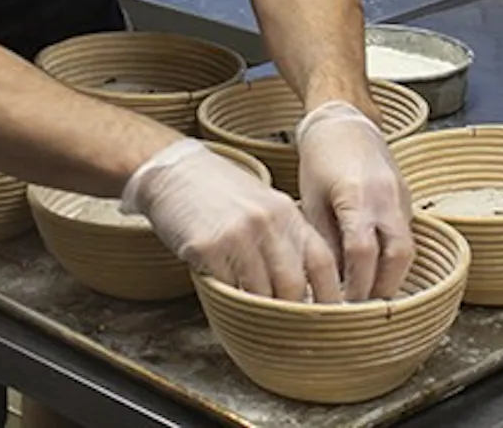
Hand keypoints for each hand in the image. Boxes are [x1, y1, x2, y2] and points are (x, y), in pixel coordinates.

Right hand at [122, 138, 342, 302]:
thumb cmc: (218, 192)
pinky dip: (229, 300)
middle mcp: (267, 222)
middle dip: (291, 314)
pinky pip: (227, 289)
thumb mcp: (262, 205)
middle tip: (288, 330)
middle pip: (293, 286)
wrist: (173, 171)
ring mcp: (237, 234)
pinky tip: (226, 296)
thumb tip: (305, 289)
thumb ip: (284, 239)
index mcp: (286, 212)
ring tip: (255, 318)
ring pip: (261, 294)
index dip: (330, 296)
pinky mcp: (207, 247)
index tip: (328, 319)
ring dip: (259, 312)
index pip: (322, 262)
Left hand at [295, 101, 413, 300]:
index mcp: (357, 196)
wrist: (345, 120)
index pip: (362, 253)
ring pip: (409, 248)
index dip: (355, 284)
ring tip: (371, 293)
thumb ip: (324, 240)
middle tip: (363, 308)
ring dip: (393, 276)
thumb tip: (327, 281)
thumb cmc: (320, 158)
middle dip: (382, 288)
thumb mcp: (311, 199)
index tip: (343, 305)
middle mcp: (385, 197)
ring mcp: (401, 197)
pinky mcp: (407, 198)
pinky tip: (378, 269)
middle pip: (398, 257)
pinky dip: (396, 256)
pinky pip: (408, 234)